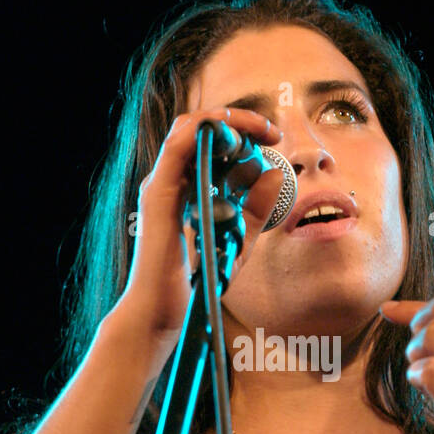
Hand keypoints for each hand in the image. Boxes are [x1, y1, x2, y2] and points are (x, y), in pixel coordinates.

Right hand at [114, 107, 285, 349]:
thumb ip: (256, 210)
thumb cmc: (195, 282)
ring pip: (188, 129)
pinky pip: (177, 148)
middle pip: (198, 128)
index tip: (273, 138)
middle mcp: (169, 181)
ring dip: (226, 122)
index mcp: (184, 188)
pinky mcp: (158, 196)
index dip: (241, 129)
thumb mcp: (238, 241)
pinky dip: (205, 135)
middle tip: (271, 131)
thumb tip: (275, 174)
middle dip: (238, 120)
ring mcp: (160, 186)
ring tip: (259, 132)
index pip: (208, 141)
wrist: (162, 313)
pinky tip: (236, 141)